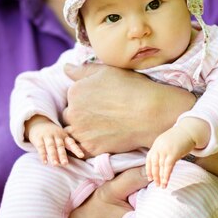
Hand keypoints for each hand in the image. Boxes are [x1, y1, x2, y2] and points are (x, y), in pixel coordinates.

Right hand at [26, 115, 83, 165]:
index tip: (81, 156)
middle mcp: (56, 136)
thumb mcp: (61, 137)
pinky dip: (43, 155)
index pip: (71, 143)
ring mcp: (47, 136)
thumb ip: (67, 146)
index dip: (76, 149)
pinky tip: (45, 162)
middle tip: (65, 163)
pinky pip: (41, 147)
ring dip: (53, 156)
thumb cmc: (53, 134)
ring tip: (55, 164)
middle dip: (63, 155)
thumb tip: (76, 159)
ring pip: (51, 147)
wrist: (38, 123)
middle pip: (60, 146)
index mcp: (64, 136)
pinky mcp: (38, 139)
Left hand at [63, 63, 195, 156]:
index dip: (84, 101)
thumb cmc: (131, 88)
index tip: (99, 103)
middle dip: (81, 117)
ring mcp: (81, 133)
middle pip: (70, 116)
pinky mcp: (91, 148)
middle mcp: (72, 113)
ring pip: (73, 133)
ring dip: (83, 132)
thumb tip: (66, 68)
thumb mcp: (107, 71)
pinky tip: (102, 140)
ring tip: (103, 128)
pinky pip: (82, 149)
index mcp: (74, 92)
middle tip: (102, 116)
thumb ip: (82, 71)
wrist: (151, 113)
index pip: (71, 99)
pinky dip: (88, 146)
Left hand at [146, 126, 195, 187]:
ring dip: (161, 178)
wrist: (189, 130)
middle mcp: (158, 147)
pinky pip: (168, 167)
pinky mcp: (173, 153)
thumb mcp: (167, 142)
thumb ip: (162, 151)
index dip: (148, 169)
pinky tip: (166, 182)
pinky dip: (166, 175)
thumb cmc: (179, 138)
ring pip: (161, 167)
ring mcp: (165, 150)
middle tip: (156, 184)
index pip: (149, 159)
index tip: (149, 178)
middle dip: (154, 176)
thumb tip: (160, 163)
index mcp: (156, 144)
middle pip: (154, 164)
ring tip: (162, 186)